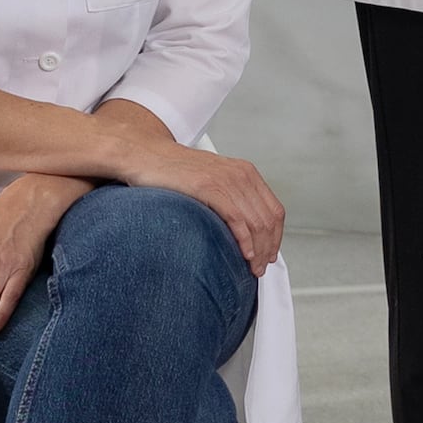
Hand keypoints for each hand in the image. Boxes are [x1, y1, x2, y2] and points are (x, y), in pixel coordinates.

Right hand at [168, 148, 289, 271]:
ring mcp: (226, 180)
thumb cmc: (175, 172)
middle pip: (268, 219)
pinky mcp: (209, 187)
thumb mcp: (213, 181)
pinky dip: (244, 241)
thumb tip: (244, 231)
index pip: (275, 210)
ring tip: (252, 267)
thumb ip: (231, 199)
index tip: (270, 254)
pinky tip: (244, 254)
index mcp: (245, 172)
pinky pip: (237, 219)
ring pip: (256, 222)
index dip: (276, 237)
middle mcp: (241, 174)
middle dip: (268, 249)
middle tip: (260, 268)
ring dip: (258, 250)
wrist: (147, 155)